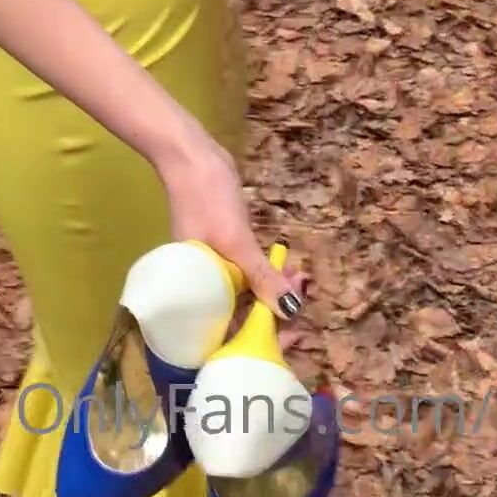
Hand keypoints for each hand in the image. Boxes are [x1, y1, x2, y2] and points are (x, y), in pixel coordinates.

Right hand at [160, 123, 303, 320]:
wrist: (194, 157)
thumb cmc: (207, 200)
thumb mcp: (236, 241)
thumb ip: (261, 277)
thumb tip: (291, 310)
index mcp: (197, 295)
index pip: (230, 333)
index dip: (261, 339)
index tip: (293, 331)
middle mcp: (204, 287)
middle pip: (241, 314)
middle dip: (274, 310)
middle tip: (302, 296)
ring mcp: (214, 269)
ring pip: (248, 292)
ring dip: (274, 288)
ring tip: (300, 279)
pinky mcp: (224, 251)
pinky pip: (248, 272)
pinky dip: (266, 271)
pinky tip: (287, 267)